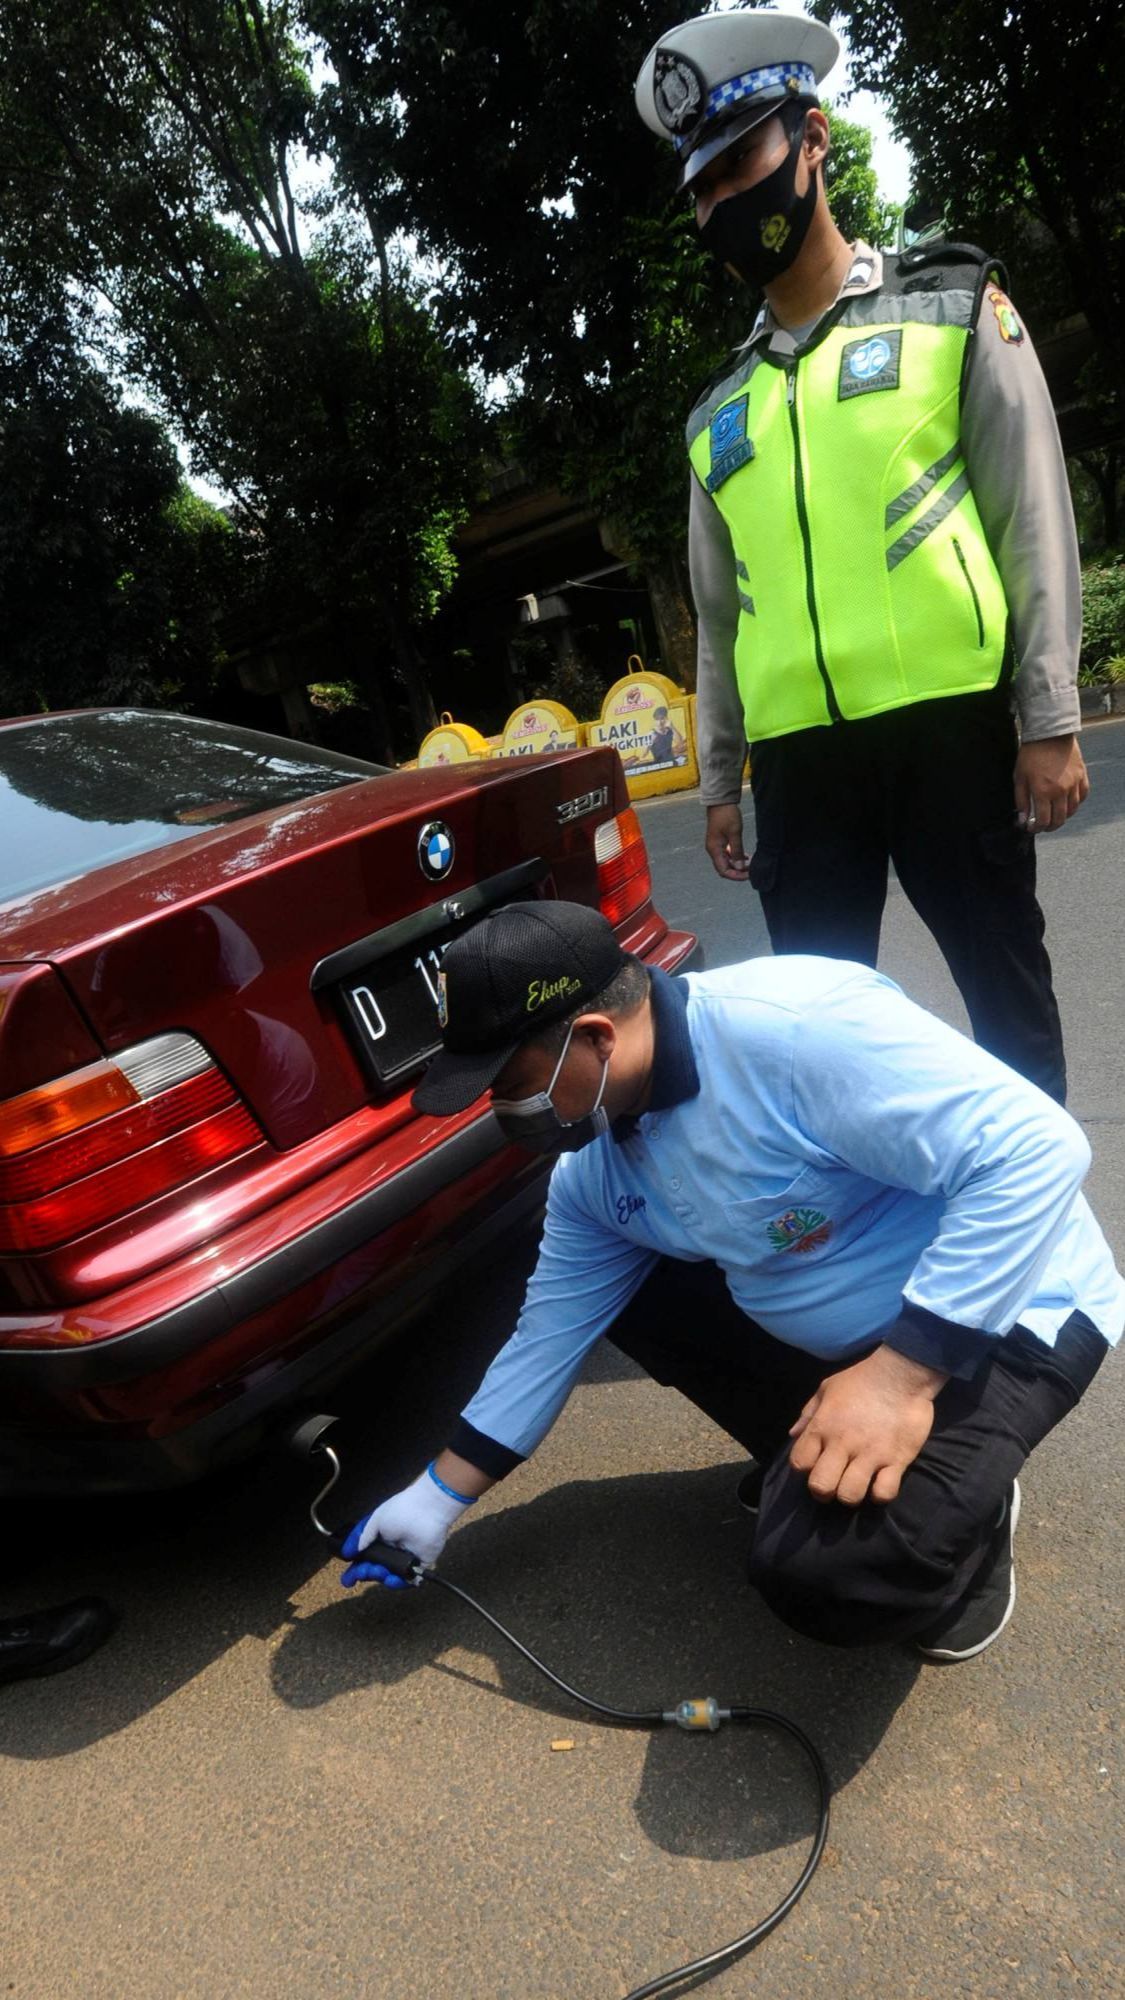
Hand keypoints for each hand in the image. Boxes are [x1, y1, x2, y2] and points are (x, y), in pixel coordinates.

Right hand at [339, 1464, 472, 1588]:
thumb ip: (362, 1537)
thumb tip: (349, 1552)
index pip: (365, 1558)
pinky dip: (399, 1583)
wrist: (427, 1509)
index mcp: (381, 1537)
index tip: (347, 1580)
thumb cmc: (402, 1509)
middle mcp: (392, 1549)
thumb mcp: (376, 1520)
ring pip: (389, 1576)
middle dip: (366, 1573)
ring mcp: (406, 1557)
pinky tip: (391, 1579)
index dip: (356, 1569)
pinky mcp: (420, 1564)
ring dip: (381, 1577)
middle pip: (375, 1569)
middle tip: (361, 1573)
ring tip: (379, 1570)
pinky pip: (408, 1579)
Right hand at [705, 803, 750, 881]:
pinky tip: (746, 857)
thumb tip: (739, 867)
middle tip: (751, 871)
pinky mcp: (720, 841)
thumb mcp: (735, 833)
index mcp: (714, 849)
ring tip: (750, 864)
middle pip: (724, 868)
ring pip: (726, 862)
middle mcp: (713, 850)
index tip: (748, 875)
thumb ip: (737, 851)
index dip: (736, 875)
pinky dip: (736, 858)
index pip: (723, 870)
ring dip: (737, 865)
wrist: (721, 802)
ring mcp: (716, 846)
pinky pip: (727, 854)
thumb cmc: (727, 815)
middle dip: (738, 871)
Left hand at [788, 1347, 946, 1505]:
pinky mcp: (896, 1460)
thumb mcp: (826, 1388)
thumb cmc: (860, 1379)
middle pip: (821, 1486)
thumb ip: (808, 1413)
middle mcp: (842, 1444)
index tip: (816, 1463)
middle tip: (834, 1482)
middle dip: (824, 1491)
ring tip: (857, 1484)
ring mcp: (870, 1454)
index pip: (799, 1463)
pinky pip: (884, 1492)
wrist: (901, 1372)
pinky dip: (880, 1493)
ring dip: (851, 1495)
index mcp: (822, 1427)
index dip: (804, 1468)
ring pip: (850, 1495)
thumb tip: (793, 1435)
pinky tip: (881, 1482)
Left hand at [1013, 734, 1088, 831]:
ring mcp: (1073, 784)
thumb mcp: (1019, 778)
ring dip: (1062, 816)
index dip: (1036, 829)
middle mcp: (1060, 791)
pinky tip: (1067, 802)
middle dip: (1050, 827)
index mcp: (1042, 791)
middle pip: (1059, 820)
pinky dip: (1075, 803)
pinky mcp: (1082, 776)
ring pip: (1072, 810)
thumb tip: (1023, 819)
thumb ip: (1021, 801)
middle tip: (1043, 826)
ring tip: (1054, 814)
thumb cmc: (1031, 754)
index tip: (1031, 828)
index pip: (1043, 821)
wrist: (1050, 734)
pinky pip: (1082, 797)